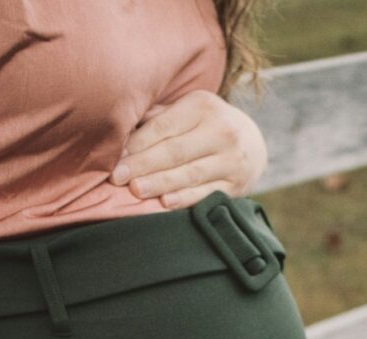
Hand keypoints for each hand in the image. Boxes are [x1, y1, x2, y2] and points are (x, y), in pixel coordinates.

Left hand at [109, 89, 267, 208]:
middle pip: (174, 151)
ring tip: (135, 190)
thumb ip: (157, 119)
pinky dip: (185, 198)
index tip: (113, 158)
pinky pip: (206, 193)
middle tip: (116, 178)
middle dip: (143, 165)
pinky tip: (165, 203)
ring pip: (190, 173)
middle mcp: (221, 130)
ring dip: (160, 183)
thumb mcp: (187, 112)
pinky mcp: (237, 184)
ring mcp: (232, 159)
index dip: (137, 144)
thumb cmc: (205, 126)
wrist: (253, 143)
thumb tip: (117, 131)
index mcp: (203, 106)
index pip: (163, 127)